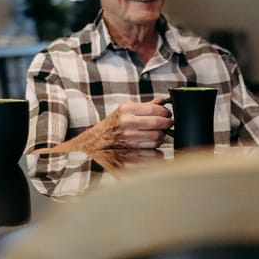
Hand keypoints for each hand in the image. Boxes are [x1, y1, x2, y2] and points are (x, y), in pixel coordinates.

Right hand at [31, 97, 173, 153]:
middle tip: (162, 126)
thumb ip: (145, 106)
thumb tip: (163, 101)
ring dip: (158, 140)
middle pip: (160, 126)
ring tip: (150, 138)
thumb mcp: (124, 111)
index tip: (167, 115)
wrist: (91, 144)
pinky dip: (155, 153)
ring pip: (158, 141)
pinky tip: (146, 149)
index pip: (157, 110)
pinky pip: (155, 155)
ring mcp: (128, 142)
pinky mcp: (130, 157)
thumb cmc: (109, 127)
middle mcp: (127, 126)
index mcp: (126, 111)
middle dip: (165, 126)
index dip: (166, 113)